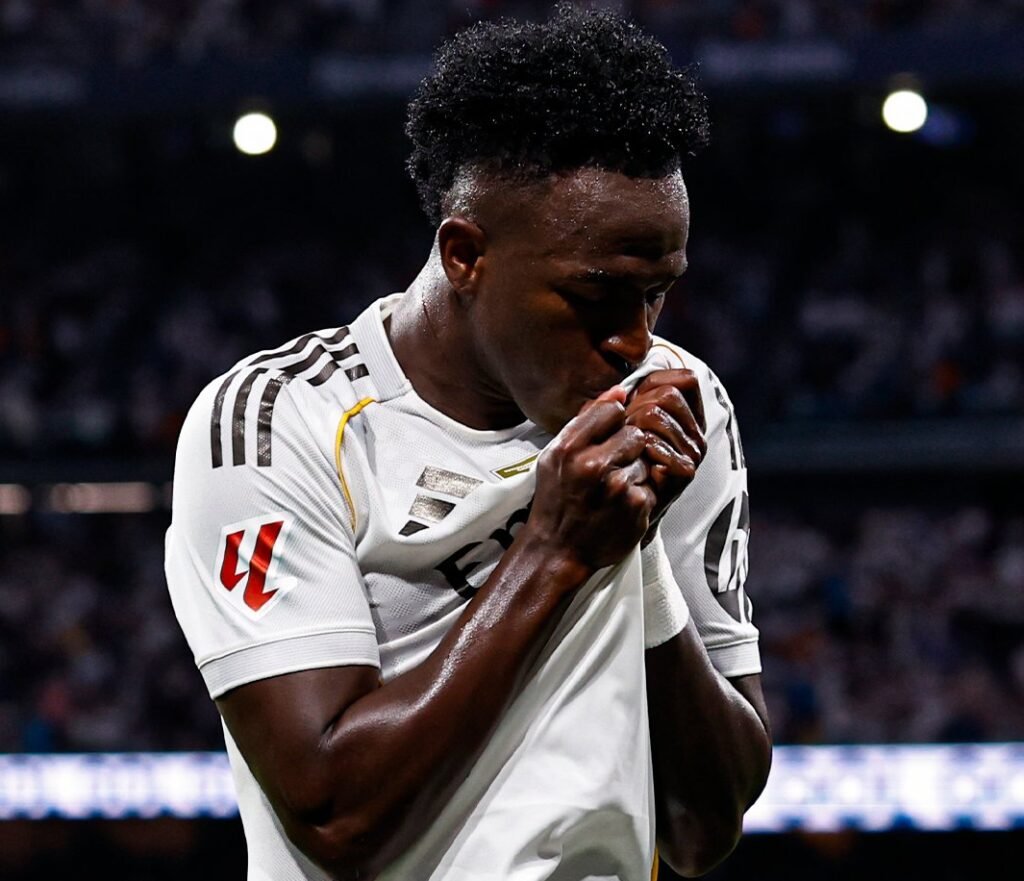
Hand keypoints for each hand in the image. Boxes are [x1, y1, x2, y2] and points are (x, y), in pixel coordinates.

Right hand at [527, 387, 656, 572]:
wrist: (557, 550)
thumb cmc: (556, 499)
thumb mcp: (555, 456)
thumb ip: (586, 421)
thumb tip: (619, 392)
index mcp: (569, 448)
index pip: (612, 409)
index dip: (613, 422)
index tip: (605, 438)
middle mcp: (593, 466)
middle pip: (635, 433)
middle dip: (628, 447)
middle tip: (610, 468)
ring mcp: (618, 487)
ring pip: (646, 458)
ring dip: (636, 470)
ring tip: (613, 488)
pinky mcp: (638, 507)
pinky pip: (651, 483)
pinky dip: (641, 493)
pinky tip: (621, 505)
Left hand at [623, 369, 706, 539]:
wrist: (612, 516)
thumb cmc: (609, 470)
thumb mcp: (610, 430)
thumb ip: (614, 405)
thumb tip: (617, 390)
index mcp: (685, 418)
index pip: (685, 379)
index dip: (653, 383)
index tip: (632, 403)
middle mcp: (695, 433)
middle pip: (668, 394)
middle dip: (637, 407)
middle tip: (624, 432)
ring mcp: (693, 453)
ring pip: (657, 415)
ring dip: (632, 429)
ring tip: (624, 450)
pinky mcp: (685, 471)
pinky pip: (656, 442)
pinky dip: (637, 448)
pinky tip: (632, 463)